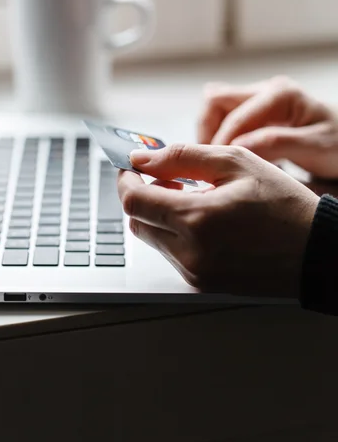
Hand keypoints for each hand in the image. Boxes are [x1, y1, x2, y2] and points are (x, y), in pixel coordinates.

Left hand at [118, 144, 318, 296]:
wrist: (316, 251)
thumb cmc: (284, 205)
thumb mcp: (236, 163)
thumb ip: (181, 157)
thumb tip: (142, 158)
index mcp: (197, 219)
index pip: (133, 200)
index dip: (126, 179)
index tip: (130, 166)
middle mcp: (191, 252)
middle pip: (138, 221)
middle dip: (144, 195)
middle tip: (169, 179)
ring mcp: (196, 273)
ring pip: (154, 238)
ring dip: (161, 215)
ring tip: (195, 198)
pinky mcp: (203, 283)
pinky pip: (172, 254)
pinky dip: (177, 233)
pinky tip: (205, 220)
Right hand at [197, 76, 337, 178]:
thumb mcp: (315, 147)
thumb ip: (277, 144)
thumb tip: (238, 146)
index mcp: (281, 94)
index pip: (234, 115)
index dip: (220, 142)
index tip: (215, 169)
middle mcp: (265, 90)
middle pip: (214, 100)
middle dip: (207, 131)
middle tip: (211, 162)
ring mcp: (257, 98)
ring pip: (214, 108)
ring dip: (209, 132)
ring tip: (217, 160)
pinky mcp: (253, 111)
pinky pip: (222, 117)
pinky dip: (216, 135)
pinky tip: (227, 156)